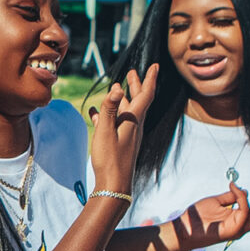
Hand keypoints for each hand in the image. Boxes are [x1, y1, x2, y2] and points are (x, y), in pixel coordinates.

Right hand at [89, 66, 157, 193]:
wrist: (115, 186)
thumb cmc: (111, 159)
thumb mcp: (106, 131)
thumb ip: (110, 109)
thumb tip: (118, 89)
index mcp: (134, 120)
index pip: (146, 94)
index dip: (150, 78)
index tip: (155, 65)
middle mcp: (134, 125)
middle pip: (138, 101)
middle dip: (136, 85)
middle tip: (132, 72)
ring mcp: (128, 135)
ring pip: (126, 112)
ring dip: (121, 99)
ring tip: (116, 88)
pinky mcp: (120, 143)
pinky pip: (114, 124)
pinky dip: (107, 115)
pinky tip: (95, 113)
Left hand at [171, 179, 249, 249]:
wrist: (184, 228)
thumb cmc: (198, 216)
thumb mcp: (217, 201)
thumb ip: (231, 197)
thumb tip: (244, 190)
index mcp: (243, 219)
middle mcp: (244, 226)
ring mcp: (239, 229)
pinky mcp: (231, 230)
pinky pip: (243, 211)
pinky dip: (240, 196)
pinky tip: (233, 186)